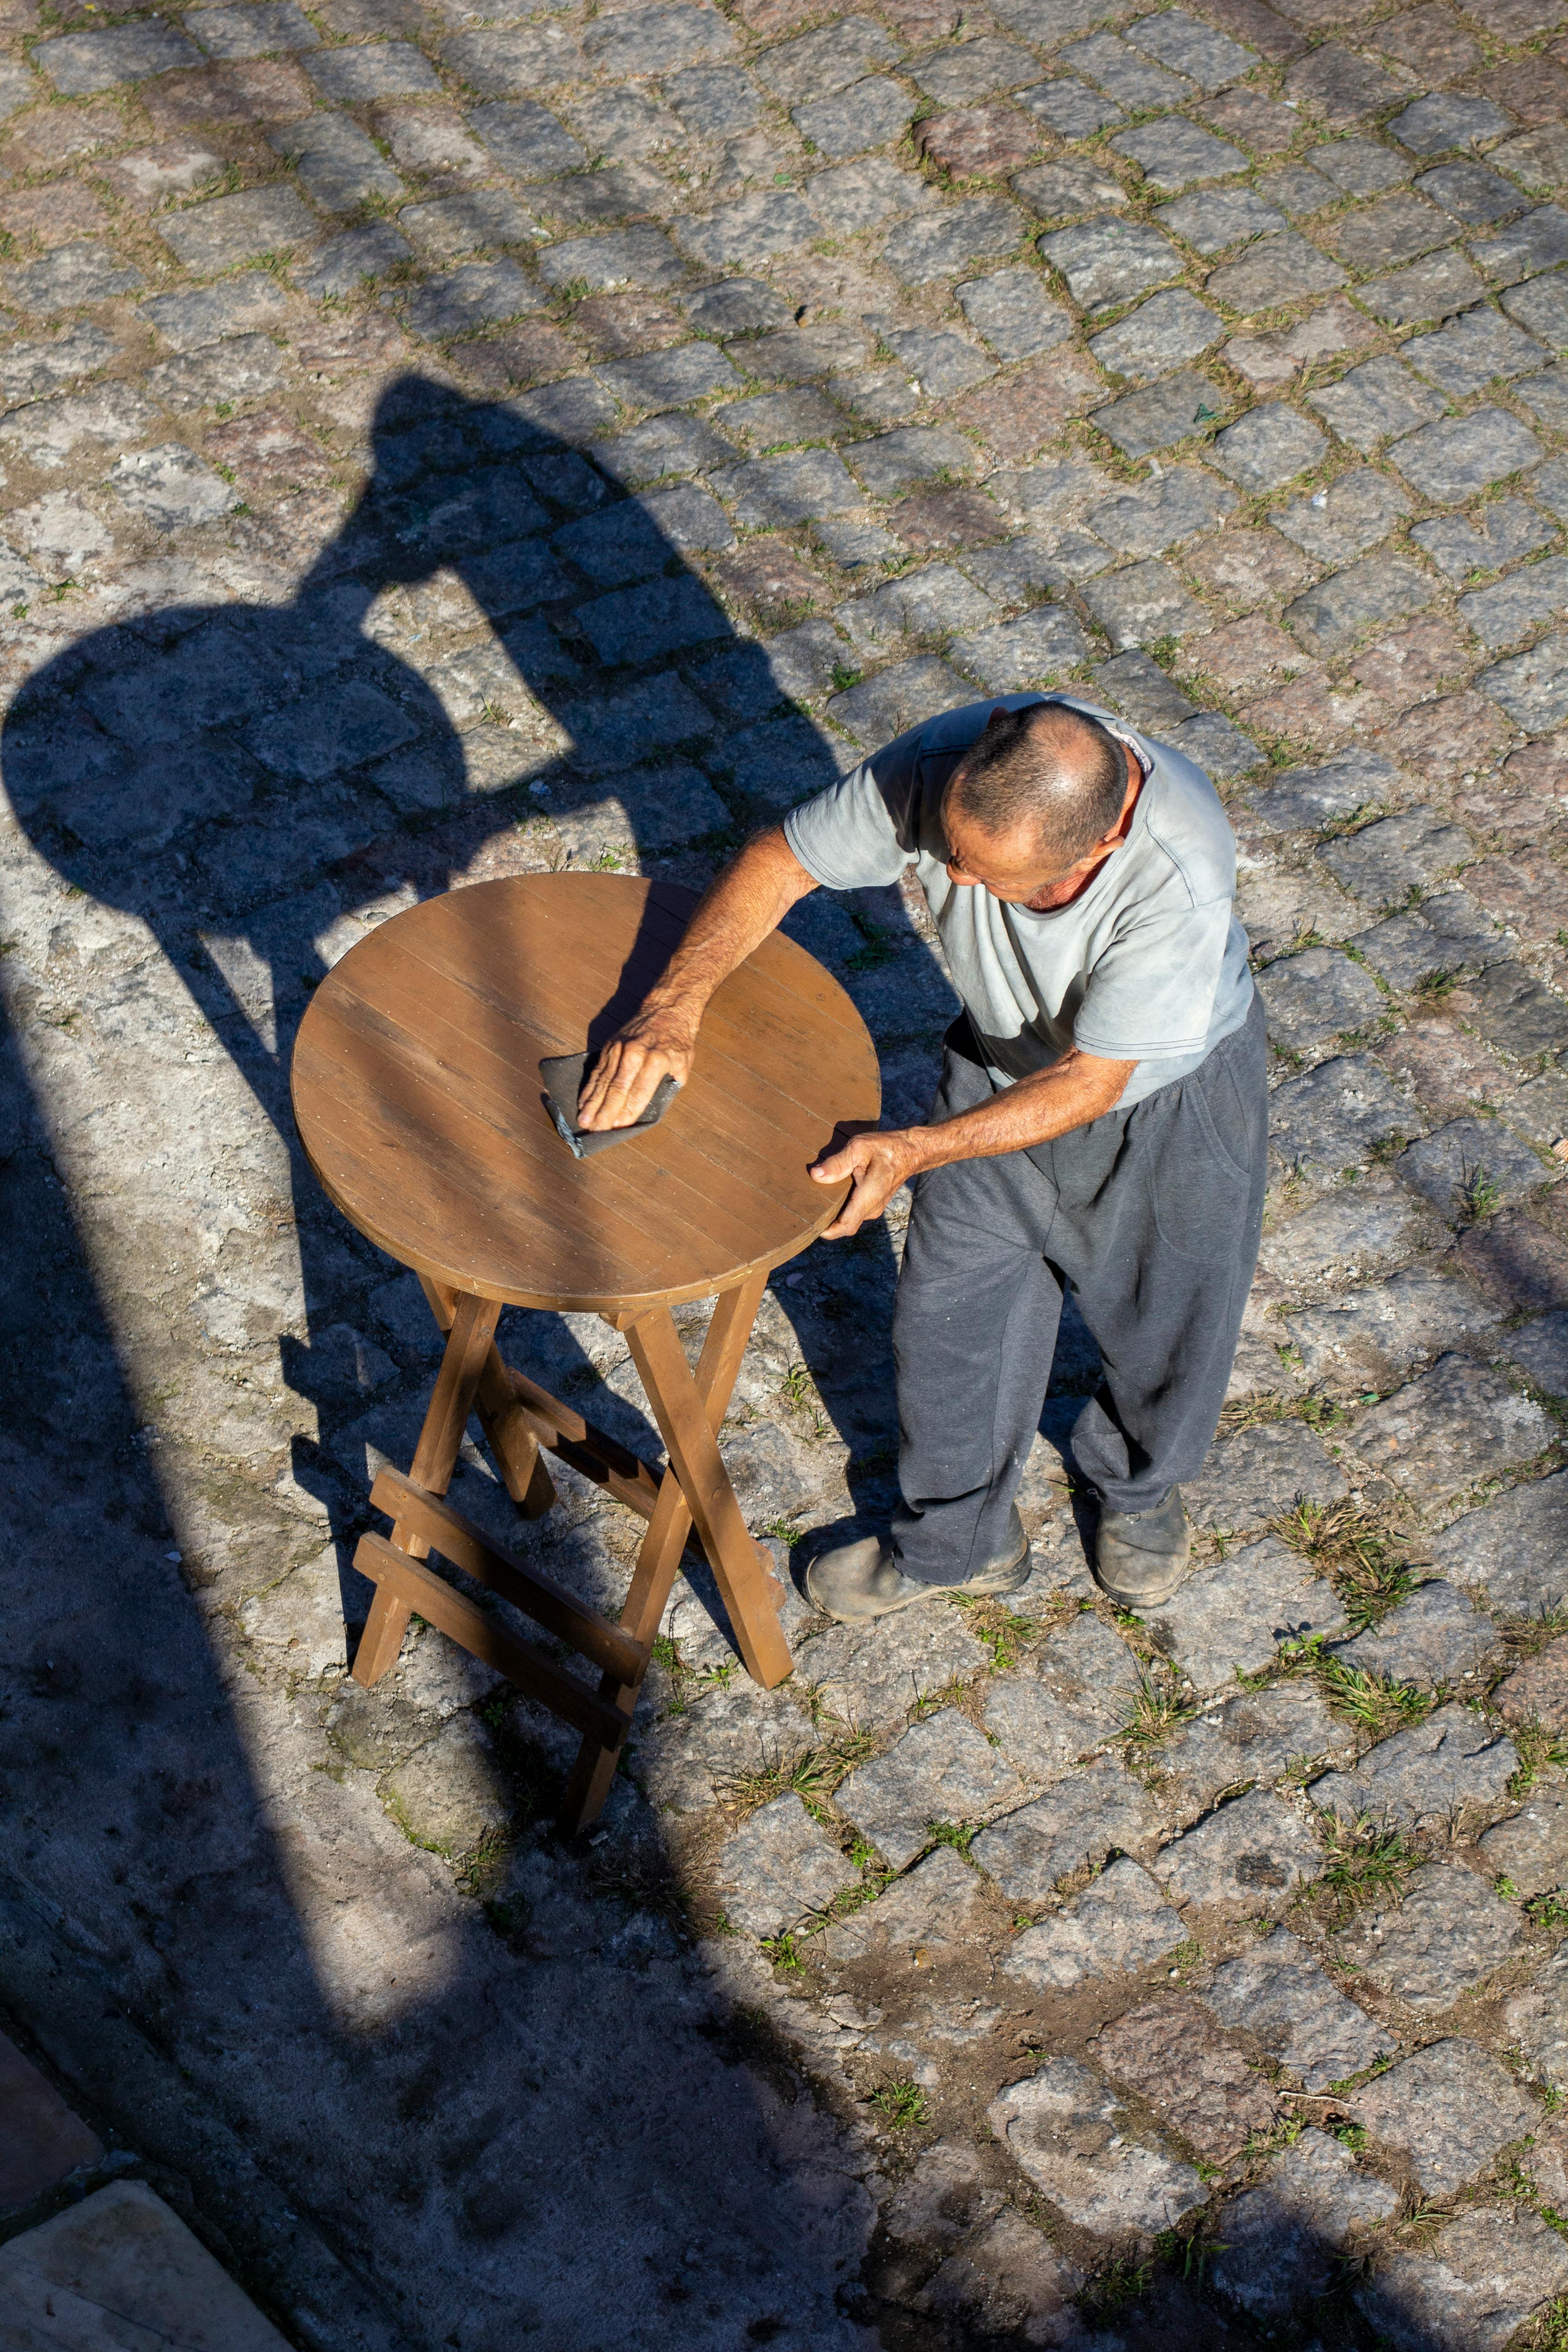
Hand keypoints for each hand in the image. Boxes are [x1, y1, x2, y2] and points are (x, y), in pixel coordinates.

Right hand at [576, 999, 698, 1129]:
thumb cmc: (677, 1041)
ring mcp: (619, 1049)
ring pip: (603, 1081)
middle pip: (617, 1088)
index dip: (628, 1111)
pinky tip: (582, 1102)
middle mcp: (635, 1054)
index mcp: (657, 1060)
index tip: (617, 1128)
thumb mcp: (683, 1064)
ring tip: (584, 1121)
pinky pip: (597, 1071)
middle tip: (595, 1130)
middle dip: (605, 1112)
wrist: (666, 1009)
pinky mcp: (609, 1046)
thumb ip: (668, 1087)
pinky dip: (589, 1088)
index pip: (639, 1092)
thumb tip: (653, 1109)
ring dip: (592, 1103)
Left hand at [809, 1129, 920, 1237]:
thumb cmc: (887, 1147)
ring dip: (834, 1216)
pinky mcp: (874, 1202)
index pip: (846, 1226)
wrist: (911, 1151)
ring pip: (850, 1219)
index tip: (810, 1227)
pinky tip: (830, 1197)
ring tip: (814, 1205)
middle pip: (845, 1225)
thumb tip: (816, 1175)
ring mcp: (874, 1207)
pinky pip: (855, 1212)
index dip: (827, 1231)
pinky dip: (842, 1209)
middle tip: (805, 1213)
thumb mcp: (860, 1148)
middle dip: (826, 1223)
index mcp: (869, 1197)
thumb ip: (838, 1162)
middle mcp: (872, 1207)